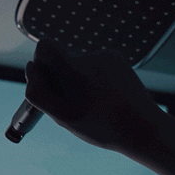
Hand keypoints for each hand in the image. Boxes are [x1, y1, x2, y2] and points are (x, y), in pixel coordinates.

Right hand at [24, 40, 162, 150]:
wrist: (143, 127)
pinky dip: (97, 80)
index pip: (45, 47)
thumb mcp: (60, 115)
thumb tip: (32, 67)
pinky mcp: (118, 60)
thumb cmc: (100, 125)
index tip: (49, 82)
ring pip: (81, 66)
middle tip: (75, 104)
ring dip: (82, 82)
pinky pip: (97, 66)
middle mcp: (89, 57)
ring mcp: (106, 57)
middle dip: (63, 79)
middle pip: (63, 60)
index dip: (42, 64)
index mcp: (73, 68)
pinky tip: (108, 98)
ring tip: (96, 106)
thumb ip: (38, 91)